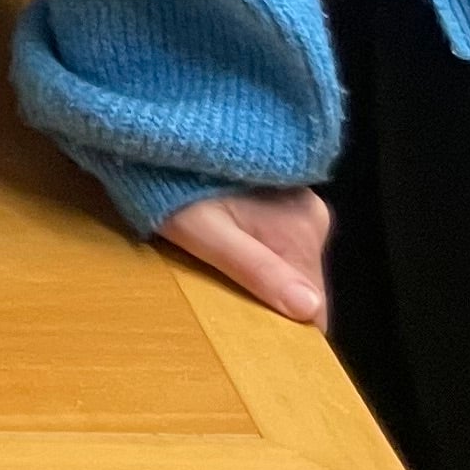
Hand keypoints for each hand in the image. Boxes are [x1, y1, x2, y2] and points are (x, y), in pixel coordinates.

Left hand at [160, 187, 330, 326]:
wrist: (156, 134)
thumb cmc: (171, 185)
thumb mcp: (204, 233)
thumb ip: (256, 269)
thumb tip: (310, 310)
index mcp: (302, 227)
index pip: (314, 306)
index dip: (285, 327)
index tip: (252, 335)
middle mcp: (311, 213)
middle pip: (301, 284)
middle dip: (270, 299)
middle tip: (224, 296)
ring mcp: (297, 201)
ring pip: (290, 264)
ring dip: (262, 276)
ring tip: (219, 269)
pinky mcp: (281, 195)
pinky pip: (278, 241)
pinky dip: (256, 252)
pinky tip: (225, 246)